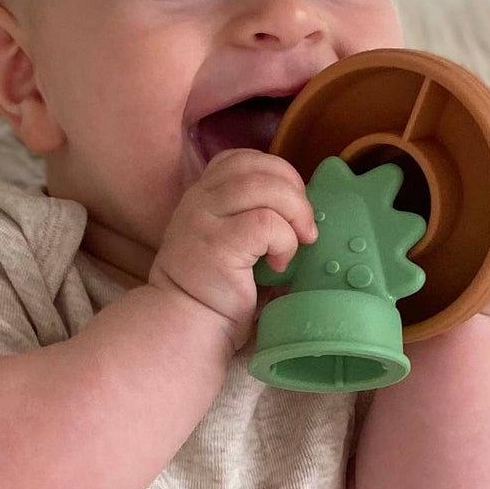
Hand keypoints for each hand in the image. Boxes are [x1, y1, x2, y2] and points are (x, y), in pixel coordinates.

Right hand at [148, 149, 316, 334]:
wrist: (185, 329)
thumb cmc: (214, 295)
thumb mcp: (229, 246)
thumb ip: (252, 219)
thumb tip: (304, 216)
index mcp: (202, 197)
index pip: (241, 159)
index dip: (276, 172)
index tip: (290, 207)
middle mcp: (199, 200)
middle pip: (258, 166)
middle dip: (294, 190)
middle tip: (304, 228)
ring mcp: (204, 219)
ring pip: (264, 187)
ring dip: (295, 212)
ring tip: (298, 243)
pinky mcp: (217, 243)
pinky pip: (265, 222)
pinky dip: (284, 241)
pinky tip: (279, 265)